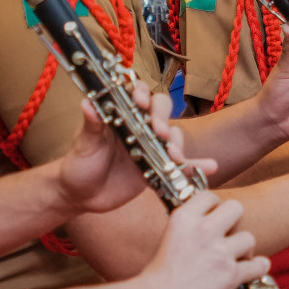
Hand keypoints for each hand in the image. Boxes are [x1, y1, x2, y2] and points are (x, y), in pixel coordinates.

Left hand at [55, 79, 203, 213]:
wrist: (81, 196)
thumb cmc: (79, 164)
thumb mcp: (83, 144)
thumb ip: (90, 125)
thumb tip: (87, 103)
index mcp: (120, 115)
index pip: (137, 94)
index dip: (142, 93)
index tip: (139, 101)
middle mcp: (139, 127)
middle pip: (161, 111)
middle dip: (164, 118)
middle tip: (159, 132)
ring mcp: (150, 147)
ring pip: (172, 137)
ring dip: (177, 143)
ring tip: (174, 155)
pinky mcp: (157, 168)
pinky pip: (180, 166)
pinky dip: (195, 165)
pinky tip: (210, 166)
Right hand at [135, 190, 267, 288]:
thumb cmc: (157, 277)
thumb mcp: (169, 238)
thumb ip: (189, 226)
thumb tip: (209, 219)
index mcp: (184, 218)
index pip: (210, 196)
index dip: (214, 207)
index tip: (213, 220)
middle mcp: (202, 230)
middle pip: (236, 209)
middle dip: (234, 223)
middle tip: (227, 238)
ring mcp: (219, 252)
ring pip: (249, 238)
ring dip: (244, 250)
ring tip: (233, 260)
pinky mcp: (230, 275)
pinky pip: (259, 264)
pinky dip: (257, 268)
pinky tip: (250, 271)